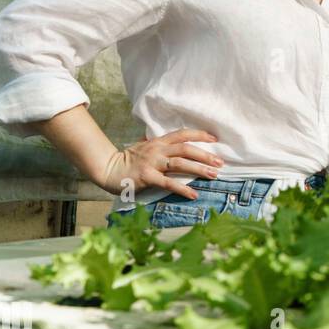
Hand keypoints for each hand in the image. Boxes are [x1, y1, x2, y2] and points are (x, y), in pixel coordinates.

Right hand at [99, 128, 223, 200]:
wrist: (107, 169)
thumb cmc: (128, 159)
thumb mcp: (144, 146)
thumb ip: (158, 144)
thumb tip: (173, 141)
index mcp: (158, 142)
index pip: (182, 134)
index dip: (199, 135)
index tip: (215, 139)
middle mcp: (157, 150)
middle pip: (185, 149)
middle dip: (205, 155)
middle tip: (220, 162)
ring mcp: (152, 163)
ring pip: (180, 164)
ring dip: (199, 169)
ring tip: (214, 175)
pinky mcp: (147, 177)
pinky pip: (168, 183)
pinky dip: (182, 189)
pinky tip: (194, 194)